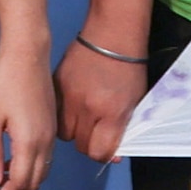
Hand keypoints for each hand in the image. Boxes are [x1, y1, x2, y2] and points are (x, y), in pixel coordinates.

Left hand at [0, 48, 57, 189]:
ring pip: (41, 172)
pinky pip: (44, 158)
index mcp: (30, 142)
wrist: (27, 55)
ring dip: (21, 183)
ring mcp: (51, 134)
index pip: (20, 184)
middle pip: (34, 182)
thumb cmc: (3, 84)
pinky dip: (29, 169)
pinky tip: (11, 163)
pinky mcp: (51, 125)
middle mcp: (46, 142)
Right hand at [58, 37, 151, 167]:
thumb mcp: (136, 100)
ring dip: (73, 130)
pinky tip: (73, 105)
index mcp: (112, 112)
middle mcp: (88, 108)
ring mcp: (69, 97)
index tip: (106, 147)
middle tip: (96, 130)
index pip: (99, 152)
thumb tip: (115, 155)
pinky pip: (54, 114)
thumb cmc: (130, 67)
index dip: (103, 153)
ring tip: (83, 116)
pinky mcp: (56, 86)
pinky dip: (62, 115)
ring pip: (63, 133)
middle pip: (80, 145)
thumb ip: (124, 128)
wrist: (113, 34)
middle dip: (89, 142)